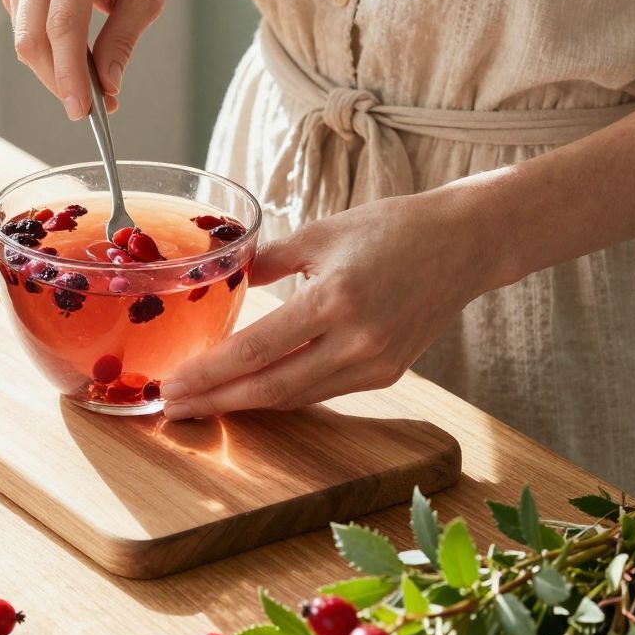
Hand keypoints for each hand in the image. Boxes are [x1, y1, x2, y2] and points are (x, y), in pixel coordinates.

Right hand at [1, 0, 177, 117]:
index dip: (69, 74)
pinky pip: (24, 30)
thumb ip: (122, 41)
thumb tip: (105, 87)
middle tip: (89, 108)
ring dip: (53, 70)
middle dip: (59, 80)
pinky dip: (46, 53)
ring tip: (90, 81)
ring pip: (25, 39)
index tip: (82, 110)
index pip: (63, 26)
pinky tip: (73, 55)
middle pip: (34, 38)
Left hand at [162, 188, 493, 418]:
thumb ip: (267, 260)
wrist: (464, 246)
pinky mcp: (386, 374)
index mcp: (335, 298)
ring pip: (295, 396)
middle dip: (215, 401)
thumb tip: (221, 277)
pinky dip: (281, 393)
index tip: (170, 385)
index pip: (256, 350)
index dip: (208, 374)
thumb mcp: (322, 231)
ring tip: (201, 403)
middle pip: (270, 387)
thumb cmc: (393, 228)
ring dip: (244, 403)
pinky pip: (321, 392)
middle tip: (170, 407)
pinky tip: (250, 391)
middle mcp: (356, 340)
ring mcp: (375, 363)